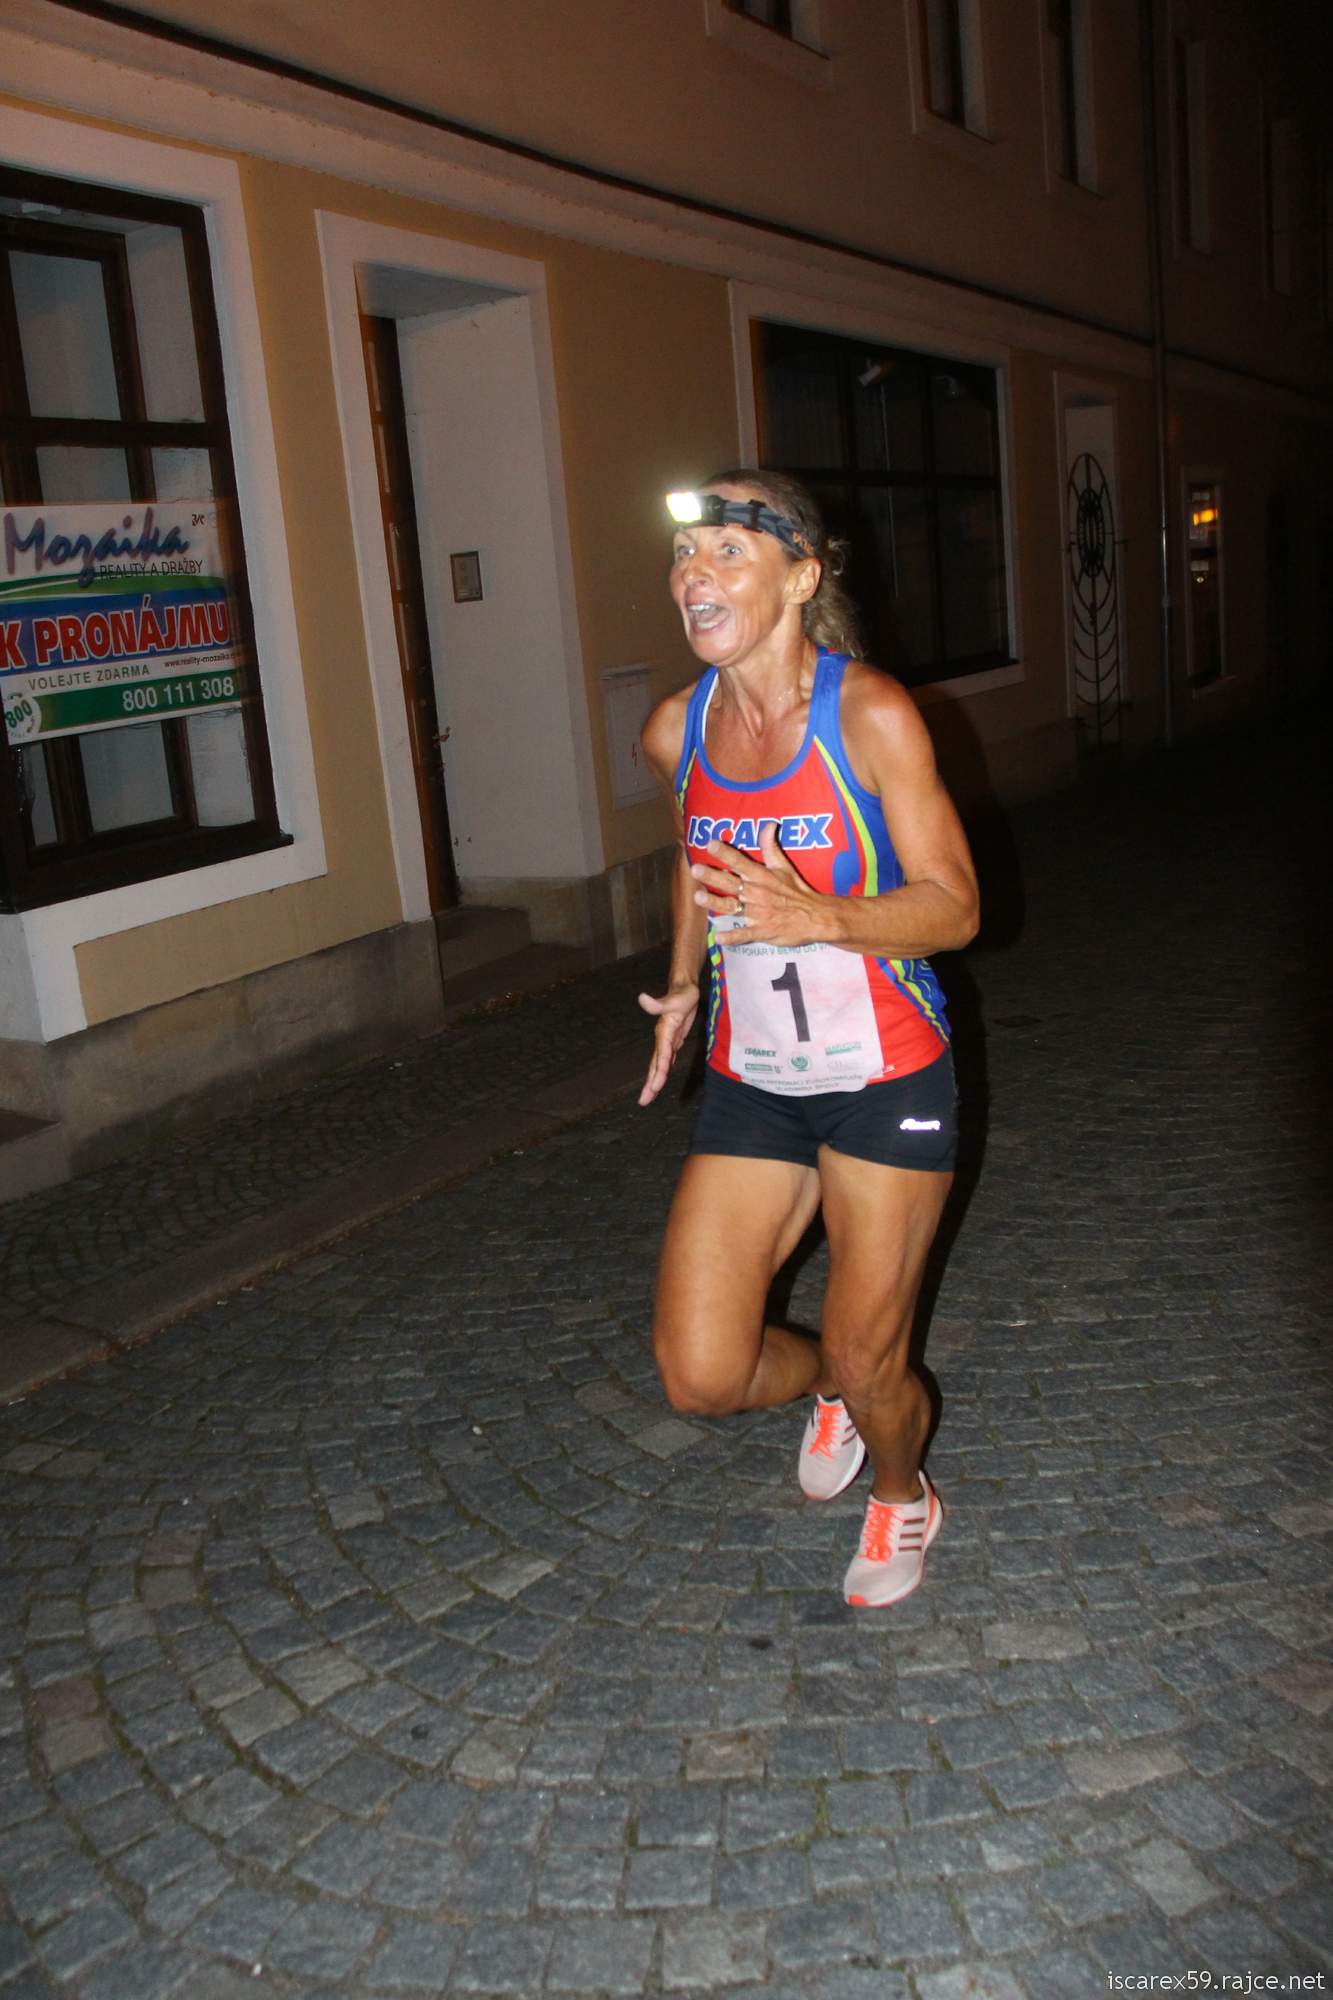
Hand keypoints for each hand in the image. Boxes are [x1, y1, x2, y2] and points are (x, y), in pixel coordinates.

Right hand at [637, 980, 699, 1103]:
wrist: (683, 987)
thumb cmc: (682, 993)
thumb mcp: (676, 998)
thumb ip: (660, 1002)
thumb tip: (642, 998)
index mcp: (663, 1032)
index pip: (661, 1056)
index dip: (658, 1072)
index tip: (654, 1087)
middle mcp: (663, 1039)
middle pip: (655, 1065)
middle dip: (650, 1083)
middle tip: (643, 1101)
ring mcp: (667, 1040)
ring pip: (659, 1065)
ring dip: (654, 1080)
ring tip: (648, 1096)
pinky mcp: (673, 1039)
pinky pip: (666, 1059)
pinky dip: (663, 1071)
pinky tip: (660, 1079)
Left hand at [690, 825, 826, 948]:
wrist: (816, 917)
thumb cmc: (797, 891)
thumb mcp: (784, 867)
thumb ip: (771, 847)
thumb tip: (769, 824)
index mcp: (762, 877)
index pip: (741, 862)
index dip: (725, 853)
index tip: (711, 843)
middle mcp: (757, 893)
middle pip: (731, 883)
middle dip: (713, 876)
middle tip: (695, 869)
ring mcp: (758, 913)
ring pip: (732, 907)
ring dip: (715, 902)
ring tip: (698, 897)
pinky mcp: (762, 931)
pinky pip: (744, 935)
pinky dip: (732, 937)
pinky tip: (717, 938)